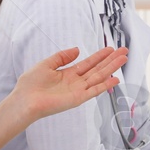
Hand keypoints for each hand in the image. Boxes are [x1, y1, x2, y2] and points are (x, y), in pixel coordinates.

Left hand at [11, 47, 128, 123]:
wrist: (24, 100)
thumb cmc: (30, 84)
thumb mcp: (46, 64)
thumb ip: (62, 56)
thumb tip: (77, 49)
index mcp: (68, 73)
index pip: (88, 63)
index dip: (100, 55)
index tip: (110, 48)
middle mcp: (75, 82)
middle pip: (97, 69)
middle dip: (111, 60)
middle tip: (124, 51)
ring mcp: (78, 90)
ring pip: (99, 77)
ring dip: (112, 68)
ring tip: (124, 59)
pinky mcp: (78, 99)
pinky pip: (94, 91)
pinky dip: (105, 85)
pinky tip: (116, 79)